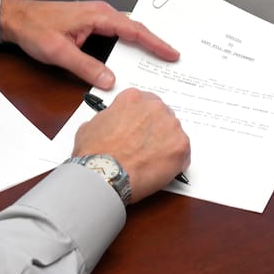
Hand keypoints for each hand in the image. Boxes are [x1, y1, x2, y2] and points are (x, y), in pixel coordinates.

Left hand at [0, 0, 179, 89]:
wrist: (16, 17)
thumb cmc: (35, 28)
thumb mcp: (59, 52)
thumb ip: (86, 67)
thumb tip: (109, 81)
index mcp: (99, 16)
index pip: (135, 31)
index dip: (155, 44)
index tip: (171, 54)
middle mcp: (102, 13)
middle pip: (137, 29)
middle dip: (156, 43)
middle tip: (173, 58)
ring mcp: (99, 16)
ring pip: (129, 30)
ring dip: (145, 42)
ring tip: (160, 57)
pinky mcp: (94, 22)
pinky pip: (119, 32)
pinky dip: (132, 42)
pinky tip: (136, 53)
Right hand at [72, 88, 190, 202]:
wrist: (105, 174)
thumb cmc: (95, 154)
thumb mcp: (90, 126)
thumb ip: (108, 118)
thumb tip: (111, 124)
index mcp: (133, 99)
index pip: (145, 102)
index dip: (142, 118)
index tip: (140, 128)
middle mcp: (155, 108)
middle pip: (162, 115)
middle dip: (156, 129)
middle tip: (146, 146)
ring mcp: (171, 126)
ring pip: (174, 133)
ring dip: (166, 144)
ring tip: (151, 160)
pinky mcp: (181, 146)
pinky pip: (183, 152)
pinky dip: (175, 161)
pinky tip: (161, 169)